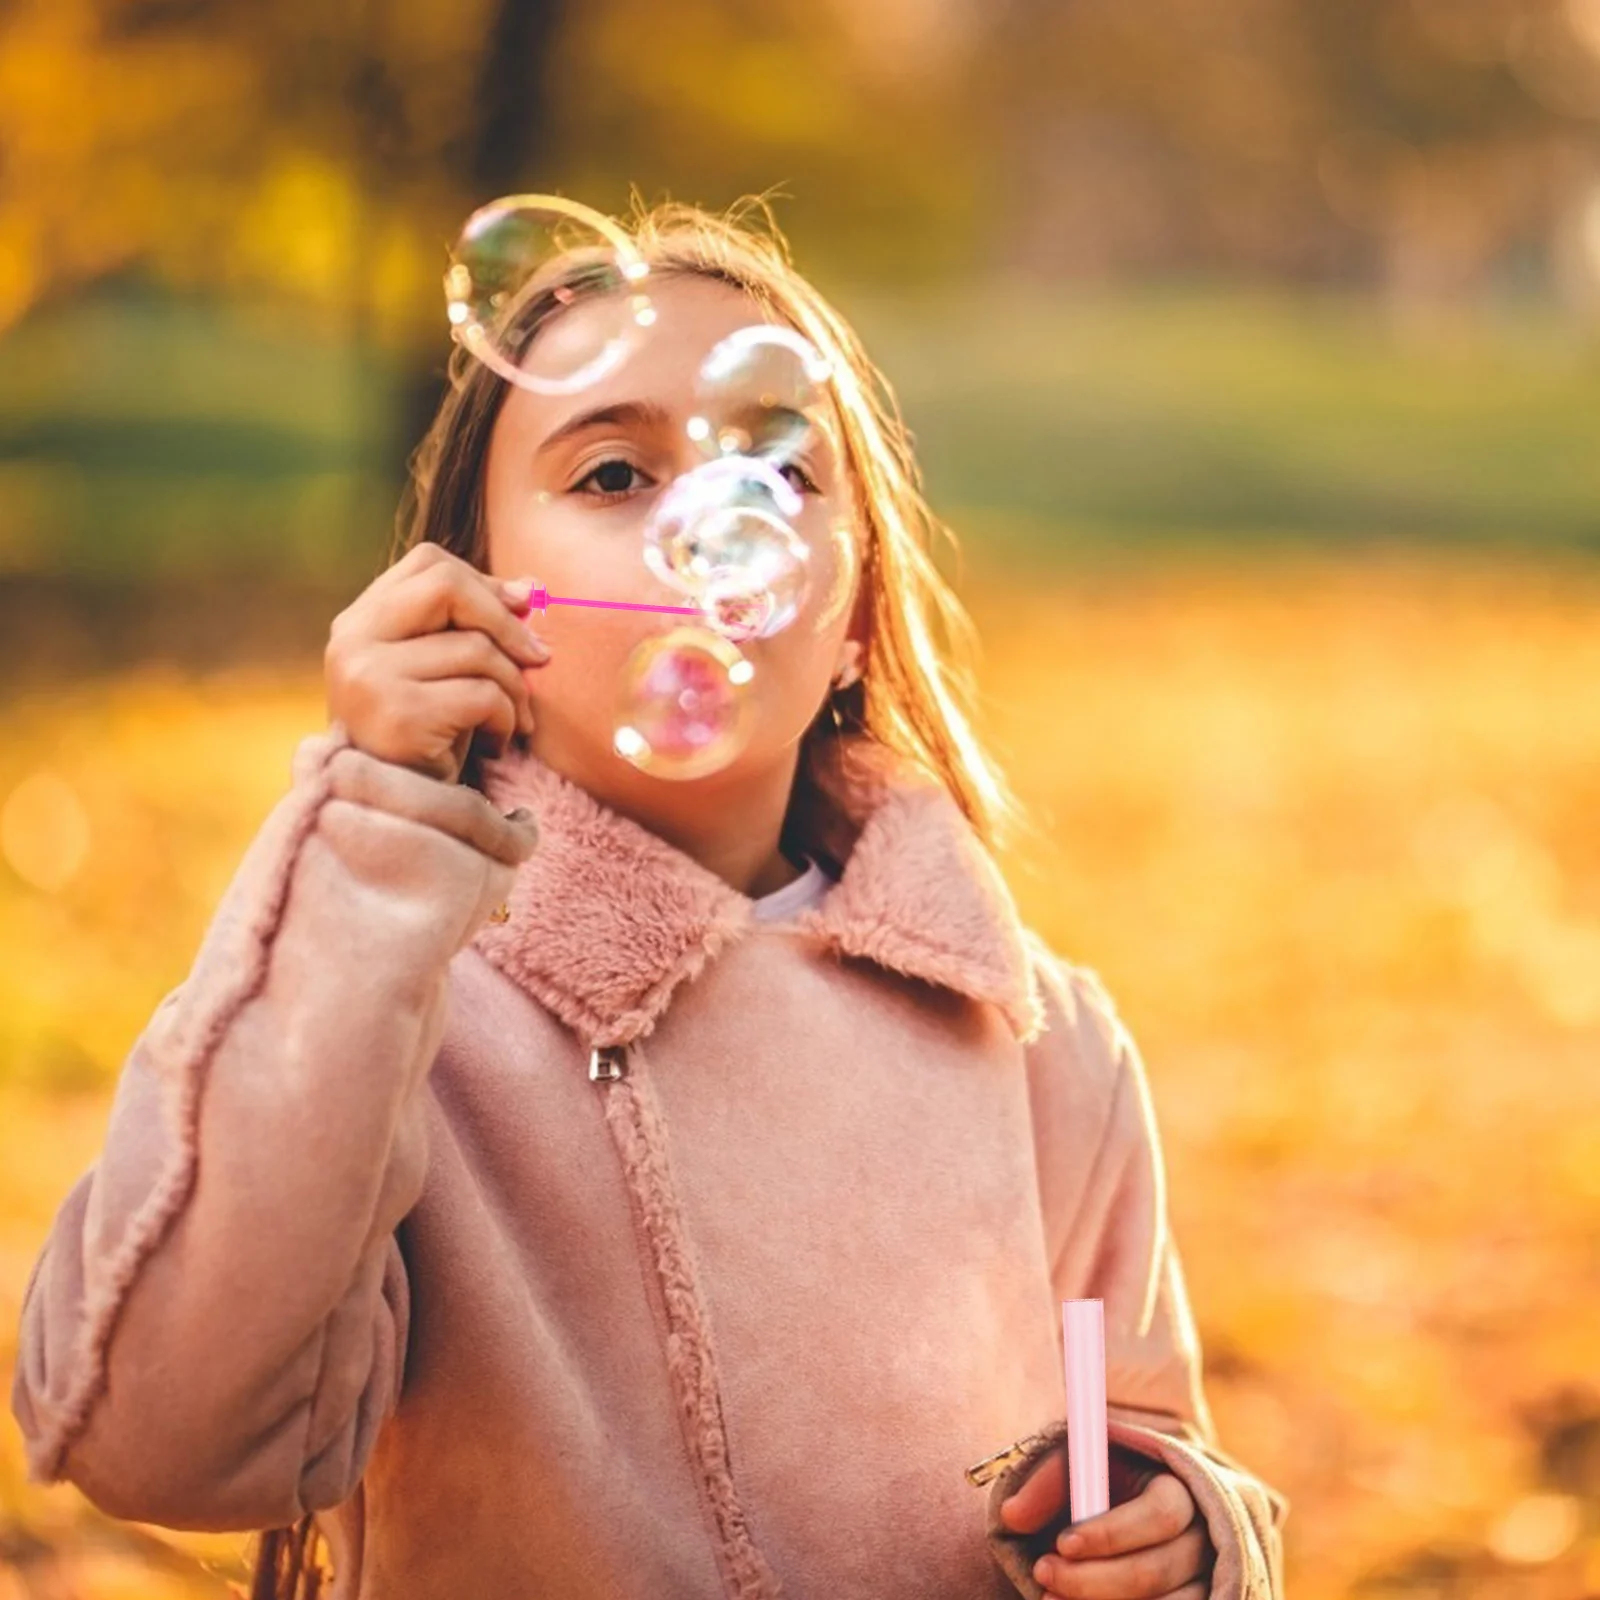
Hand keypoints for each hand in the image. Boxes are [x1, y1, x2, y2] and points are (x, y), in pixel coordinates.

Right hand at [325, 544, 550, 783]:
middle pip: (448, 586)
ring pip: (477, 649)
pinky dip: (506, 720)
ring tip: (514, 720)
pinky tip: (496, 744)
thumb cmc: (425, 740)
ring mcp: (369, 678)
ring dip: (515, 688)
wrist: (394, 816)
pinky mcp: (398, 716)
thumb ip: (469, 626)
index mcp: (357, 623)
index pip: (428, 563)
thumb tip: (530, 587)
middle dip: (507, 622)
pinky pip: (484, 695)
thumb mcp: (441, 673)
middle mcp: (352, 643)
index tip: (522, 610)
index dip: (485, 582)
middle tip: (538, 659)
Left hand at [1000, 1447, 1215, 1598]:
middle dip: (1092, 1580)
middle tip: (1044, 1575)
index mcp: (1177, 1492)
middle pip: (1156, 1571)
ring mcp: (1203, 1586)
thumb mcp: (1076, 1469)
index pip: (1160, 1515)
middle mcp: (1199, 1542)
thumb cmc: (1101, 1488)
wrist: (1132, 1517)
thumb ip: (1047, 1484)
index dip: (1112, 1534)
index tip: (1063, 1543)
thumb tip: (1012, 1516)